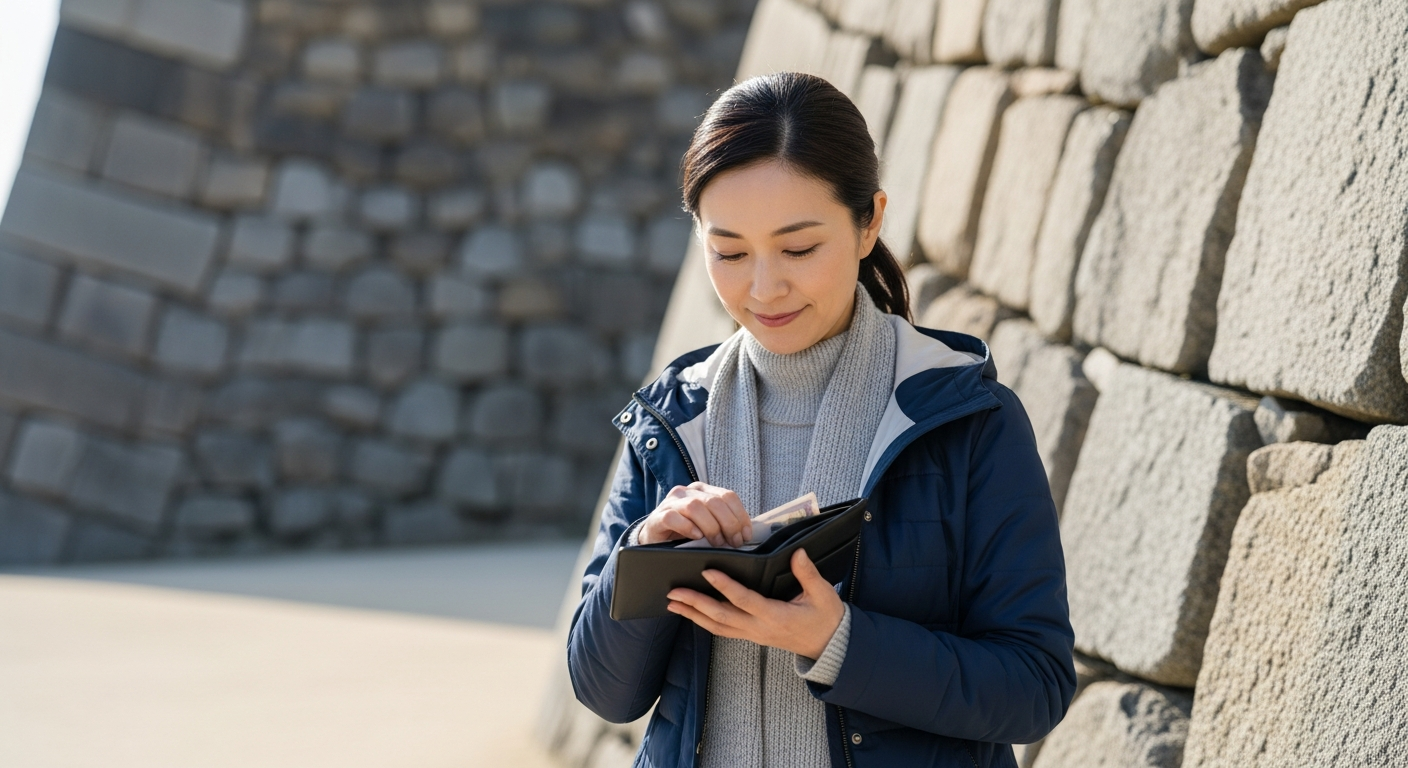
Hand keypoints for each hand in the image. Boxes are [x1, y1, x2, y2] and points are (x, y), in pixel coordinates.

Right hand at [638, 482, 751, 546]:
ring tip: (716, 543)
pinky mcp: (657, 517)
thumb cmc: (686, 533)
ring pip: (696, 507)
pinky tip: (696, 537)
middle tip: (734, 543)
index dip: (741, 516)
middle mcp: (686, 492)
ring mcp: (671, 503)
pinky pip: (673, 518)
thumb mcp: (707, 524)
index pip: (728, 496)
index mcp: (702, 490)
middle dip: (729, 524)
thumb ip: (723, 523)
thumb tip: (746, 533)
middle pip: (714, 502)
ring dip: (711, 527)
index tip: (746, 535)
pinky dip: (687, 527)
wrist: (655, 540)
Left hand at [666, 549, 844, 659]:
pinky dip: (704, 622)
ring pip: (717, 627)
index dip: (725, 586)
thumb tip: (797, 553)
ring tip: (673, 603)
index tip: (707, 571)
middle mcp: (759, 628)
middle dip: (695, 604)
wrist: (829, 646)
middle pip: (721, 616)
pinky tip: (691, 613)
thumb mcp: (823, 594)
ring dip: (693, 615)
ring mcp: (753, 635)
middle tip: (674, 591)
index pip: (744, 600)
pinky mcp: (752, 636)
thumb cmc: (826, 618)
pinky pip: (723, 630)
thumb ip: (808, 574)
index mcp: (776, 616)